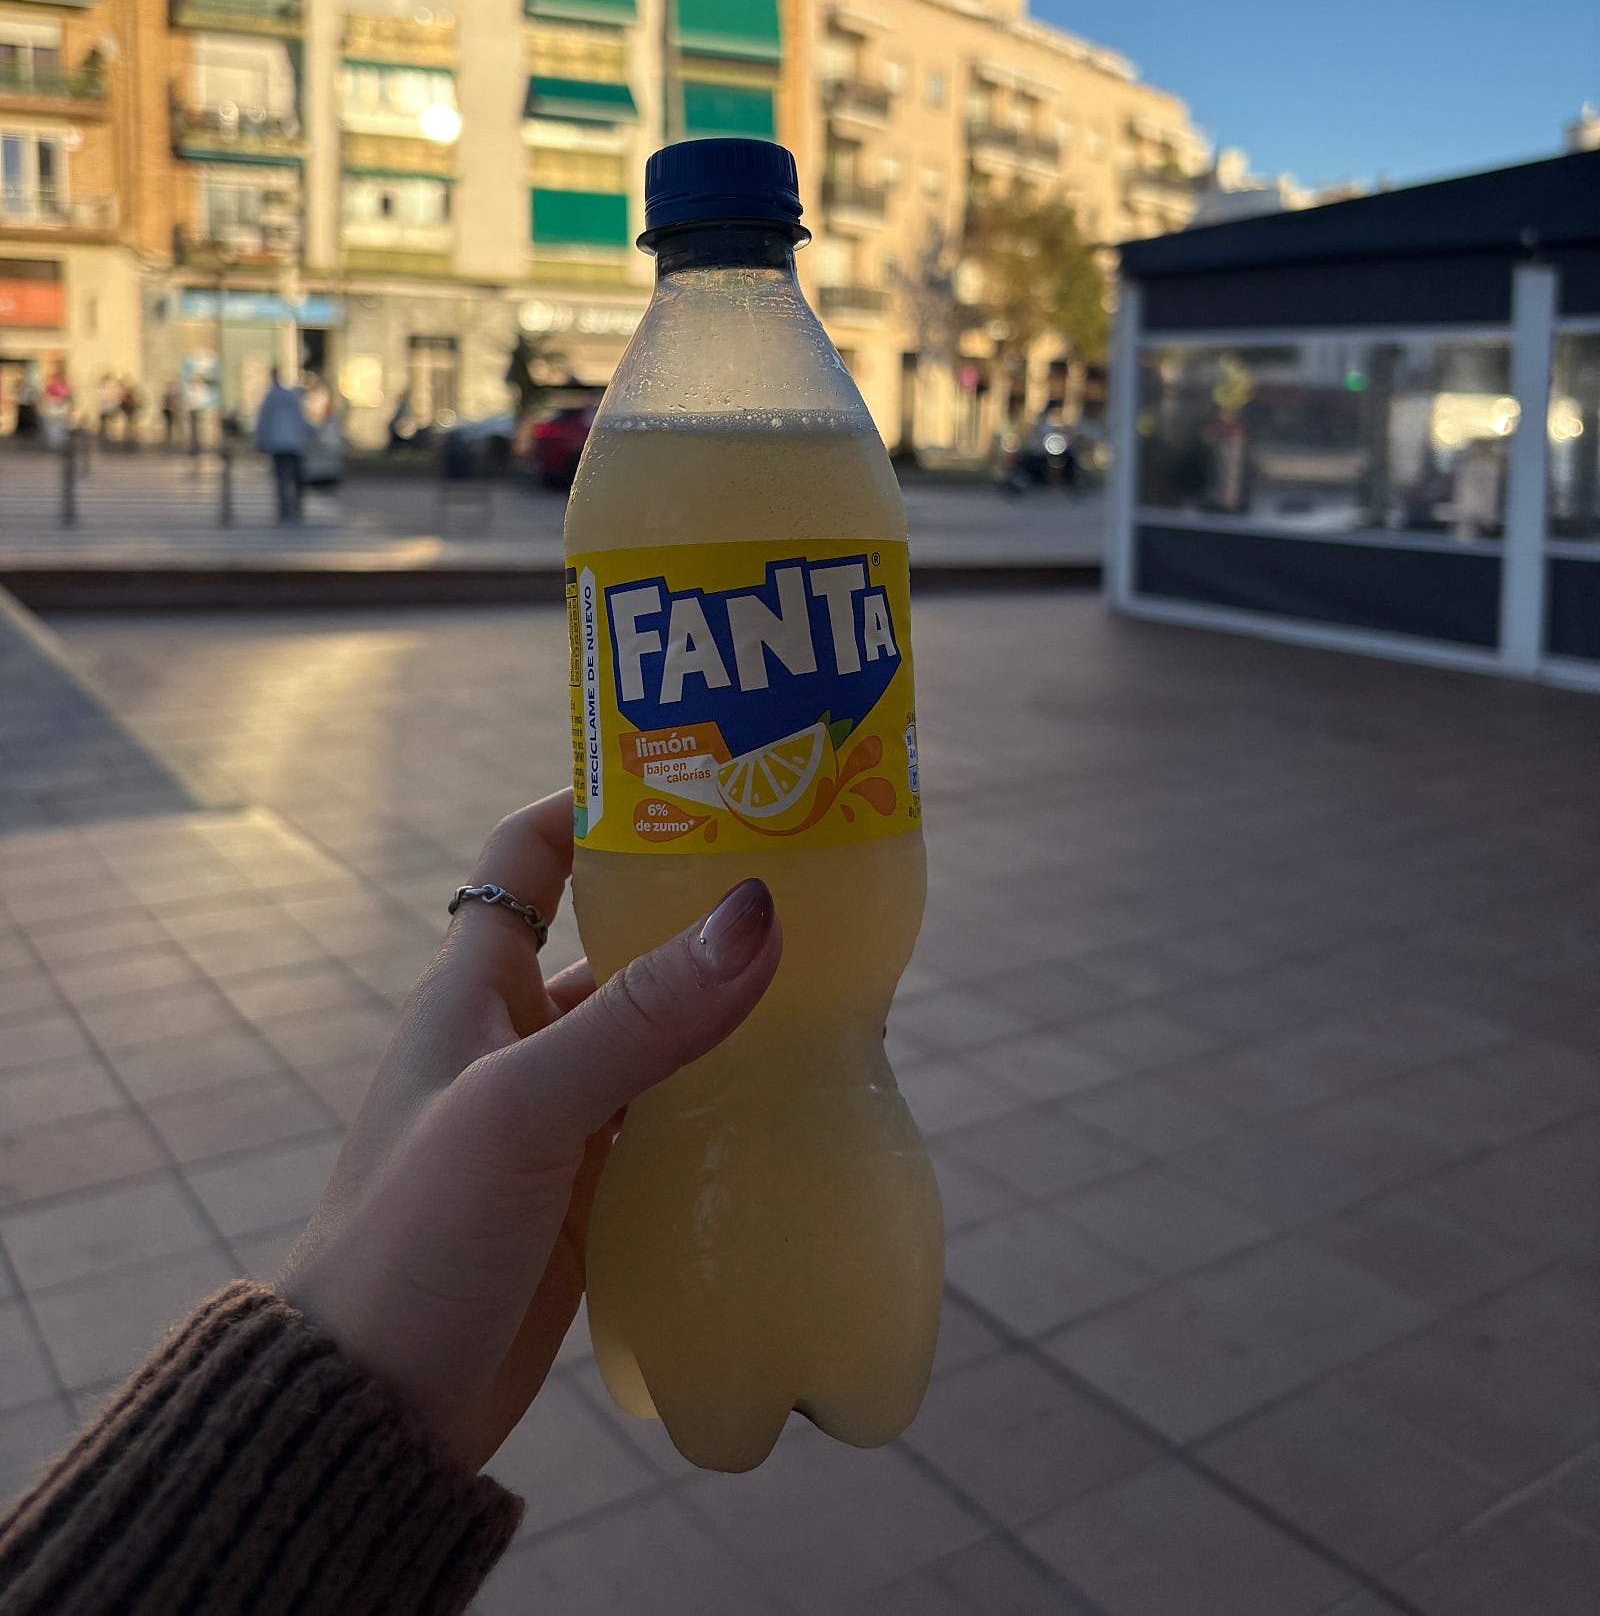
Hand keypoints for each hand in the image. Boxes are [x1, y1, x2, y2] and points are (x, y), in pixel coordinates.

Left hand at [275, 791, 779, 1470]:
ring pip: (655, 1032)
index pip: (529, 853)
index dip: (595, 803)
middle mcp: (516, 1037)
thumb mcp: (522, 1112)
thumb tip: (757, 915)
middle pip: (615, 937)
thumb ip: (639, 1021)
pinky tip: (792, 1098)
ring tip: (828, 981)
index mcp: (473, 988)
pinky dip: (724, 1099)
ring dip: (722, 1008)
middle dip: (695, 906)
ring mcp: (555, 1118)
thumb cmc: (414, 1239)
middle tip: (805, 879)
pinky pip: (670, 1118)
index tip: (693, 776)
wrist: (372, 1412)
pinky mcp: (588, 1193)